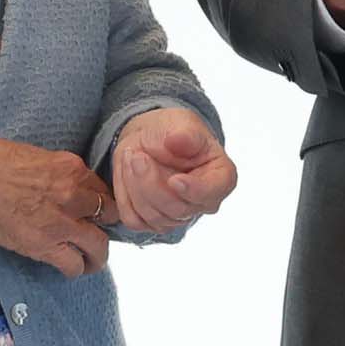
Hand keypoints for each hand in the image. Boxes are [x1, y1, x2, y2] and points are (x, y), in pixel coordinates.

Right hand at [0, 135, 113, 276]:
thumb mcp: (36, 153)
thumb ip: (59, 171)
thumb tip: (64, 182)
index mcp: (72, 168)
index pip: (103, 188)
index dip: (101, 200)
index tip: (96, 207)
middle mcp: (75, 196)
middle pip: (110, 215)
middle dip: (106, 224)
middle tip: (98, 230)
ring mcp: (62, 223)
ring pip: (99, 246)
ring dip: (98, 253)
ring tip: (92, 258)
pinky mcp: (45, 246)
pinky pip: (73, 264)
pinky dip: (76, 269)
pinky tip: (73, 268)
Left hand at [109, 108, 238, 236]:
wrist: (151, 139)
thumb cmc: (174, 132)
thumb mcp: (183, 124)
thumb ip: (185, 134)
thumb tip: (178, 140)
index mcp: (220, 178)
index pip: (212, 192)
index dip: (194, 190)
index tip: (174, 180)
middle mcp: (202, 203)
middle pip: (177, 209)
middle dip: (151, 183)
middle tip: (137, 155)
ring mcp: (177, 216)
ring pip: (152, 217)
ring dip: (134, 185)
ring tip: (131, 156)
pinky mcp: (152, 222)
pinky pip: (133, 219)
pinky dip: (124, 195)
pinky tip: (127, 173)